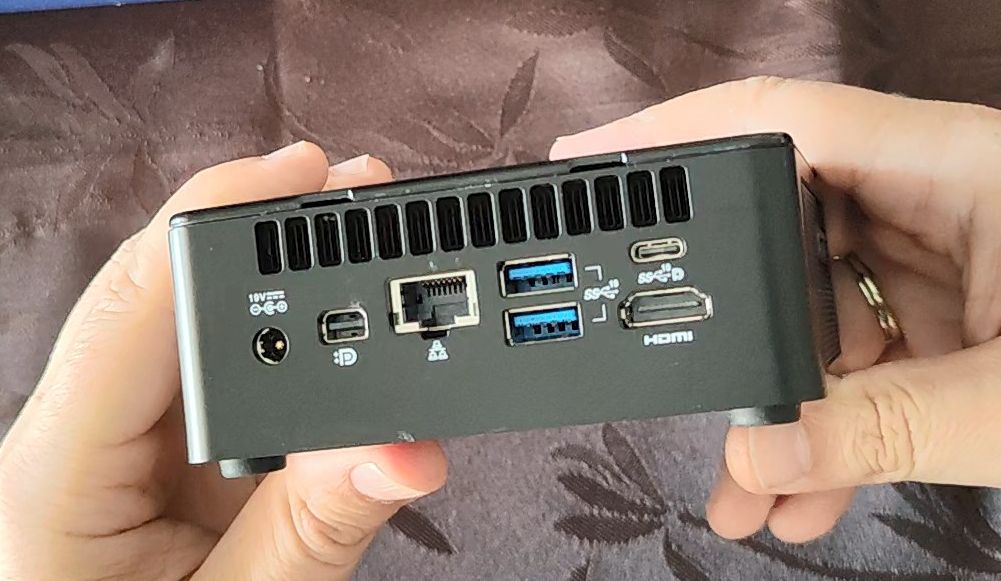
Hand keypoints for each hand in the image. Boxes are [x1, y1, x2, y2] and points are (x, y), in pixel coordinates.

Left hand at [0, 143, 446, 579]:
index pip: (134, 310)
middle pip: (162, 297)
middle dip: (263, 234)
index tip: (308, 175)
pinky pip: (221, 389)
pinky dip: (284, 361)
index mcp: (51, 473)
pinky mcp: (153, 467)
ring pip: (196, 338)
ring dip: (281, 295)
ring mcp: (114, 449)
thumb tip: (406, 448)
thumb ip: (313, 532)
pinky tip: (331, 345)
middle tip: (357, 193)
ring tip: (361, 262)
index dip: (220, 218)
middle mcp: (72, 438)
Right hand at [550, 77, 1000, 542]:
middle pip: (781, 232)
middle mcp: (936, 201)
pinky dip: (828, 429)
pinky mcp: (950, 324)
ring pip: (815, 317)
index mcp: (956, 167)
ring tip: (745, 490)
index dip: (672, 132)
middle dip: (724, 328)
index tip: (585, 165)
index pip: (783, 121)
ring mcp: (940, 266)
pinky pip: (858, 365)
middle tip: (664, 377)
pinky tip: (805, 496)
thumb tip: (754, 455)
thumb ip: (879, 430)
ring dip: (778, 406)